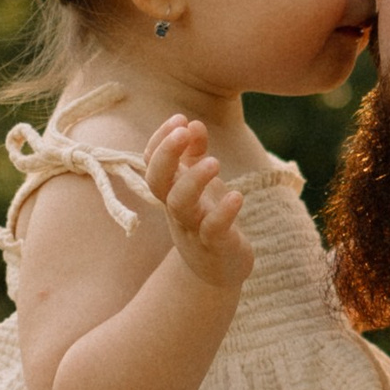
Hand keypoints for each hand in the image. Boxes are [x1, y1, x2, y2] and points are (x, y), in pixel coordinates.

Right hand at [142, 115, 255, 292]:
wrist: (218, 270)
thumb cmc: (206, 218)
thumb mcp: (200, 184)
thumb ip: (195, 153)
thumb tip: (193, 124)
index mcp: (172, 190)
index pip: (152, 162)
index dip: (160, 140)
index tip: (179, 118)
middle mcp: (176, 208)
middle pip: (157, 181)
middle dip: (166, 154)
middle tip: (183, 130)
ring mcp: (193, 228)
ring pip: (180, 205)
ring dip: (193, 181)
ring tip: (214, 162)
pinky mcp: (216, 246)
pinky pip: (214, 230)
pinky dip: (223, 214)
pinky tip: (236, 196)